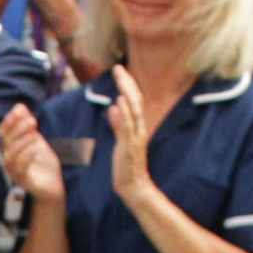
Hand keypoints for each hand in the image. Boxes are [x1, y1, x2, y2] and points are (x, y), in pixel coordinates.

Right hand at [0, 102, 64, 214]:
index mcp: (9, 148)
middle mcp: (8, 159)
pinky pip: (20, 170)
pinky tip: (36, 148)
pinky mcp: (22, 181)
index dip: (10, 121)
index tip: (20, 110)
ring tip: (34, 135)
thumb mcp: (36, 140)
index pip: (3, 132)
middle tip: (33, 120)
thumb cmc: (42, 162)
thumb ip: (27, 125)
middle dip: (18, 130)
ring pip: (10, 157)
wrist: (52, 185)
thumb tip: (19, 106)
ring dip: (21, 144)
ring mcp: (13, 171)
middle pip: (7, 142)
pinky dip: (26, 158)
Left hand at [103, 80, 157, 206]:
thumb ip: (118, 124)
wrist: (134, 186)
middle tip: (118, 67)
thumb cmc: (127, 165)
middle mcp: (139, 128)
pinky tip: (119, 103)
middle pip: (135, 99)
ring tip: (120, 77)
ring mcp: (135, 136)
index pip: (133, 100)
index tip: (119, 70)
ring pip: (133, 109)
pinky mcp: (129, 146)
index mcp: (137, 126)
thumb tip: (113, 107)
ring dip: (126, 92)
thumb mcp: (121, 141)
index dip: (127, 84)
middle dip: (126, 82)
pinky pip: (127, 128)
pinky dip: (124, 115)